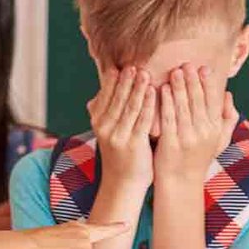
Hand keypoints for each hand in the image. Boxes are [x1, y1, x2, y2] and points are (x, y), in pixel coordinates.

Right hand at [88, 66, 154, 185]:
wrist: (123, 184)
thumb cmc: (119, 156)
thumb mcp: (107, 134)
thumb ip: (104, 115)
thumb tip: (95, 98)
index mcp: (98, 122)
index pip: (105, 95)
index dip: (113, 80)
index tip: (120, 65)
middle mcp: (105, 127)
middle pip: (117, 98)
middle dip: (126, 80)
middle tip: (134, 64)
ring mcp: (118, 136)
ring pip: (129, 106)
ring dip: (137, 87)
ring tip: (145, 72)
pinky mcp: (133, 143)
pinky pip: (141, 119)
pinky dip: (147, 103)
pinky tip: (153, 91)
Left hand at [155, 66, 237, 181]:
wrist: (180, 183)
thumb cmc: (198, 159)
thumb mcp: (219, 141)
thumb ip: (227, 118)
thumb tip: (228, 94)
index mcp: (214, 129)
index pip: (213, 102)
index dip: (208, 84)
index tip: (204, 68)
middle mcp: (203, 132)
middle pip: (198, 101)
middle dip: (193, 81)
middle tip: (188, 64)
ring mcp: (187, 138)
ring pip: (183, 107)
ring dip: (179, 87)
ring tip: (175, 71)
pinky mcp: (170, 142)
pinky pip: (168, 118)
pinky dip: (166, 102)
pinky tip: (163, 89)